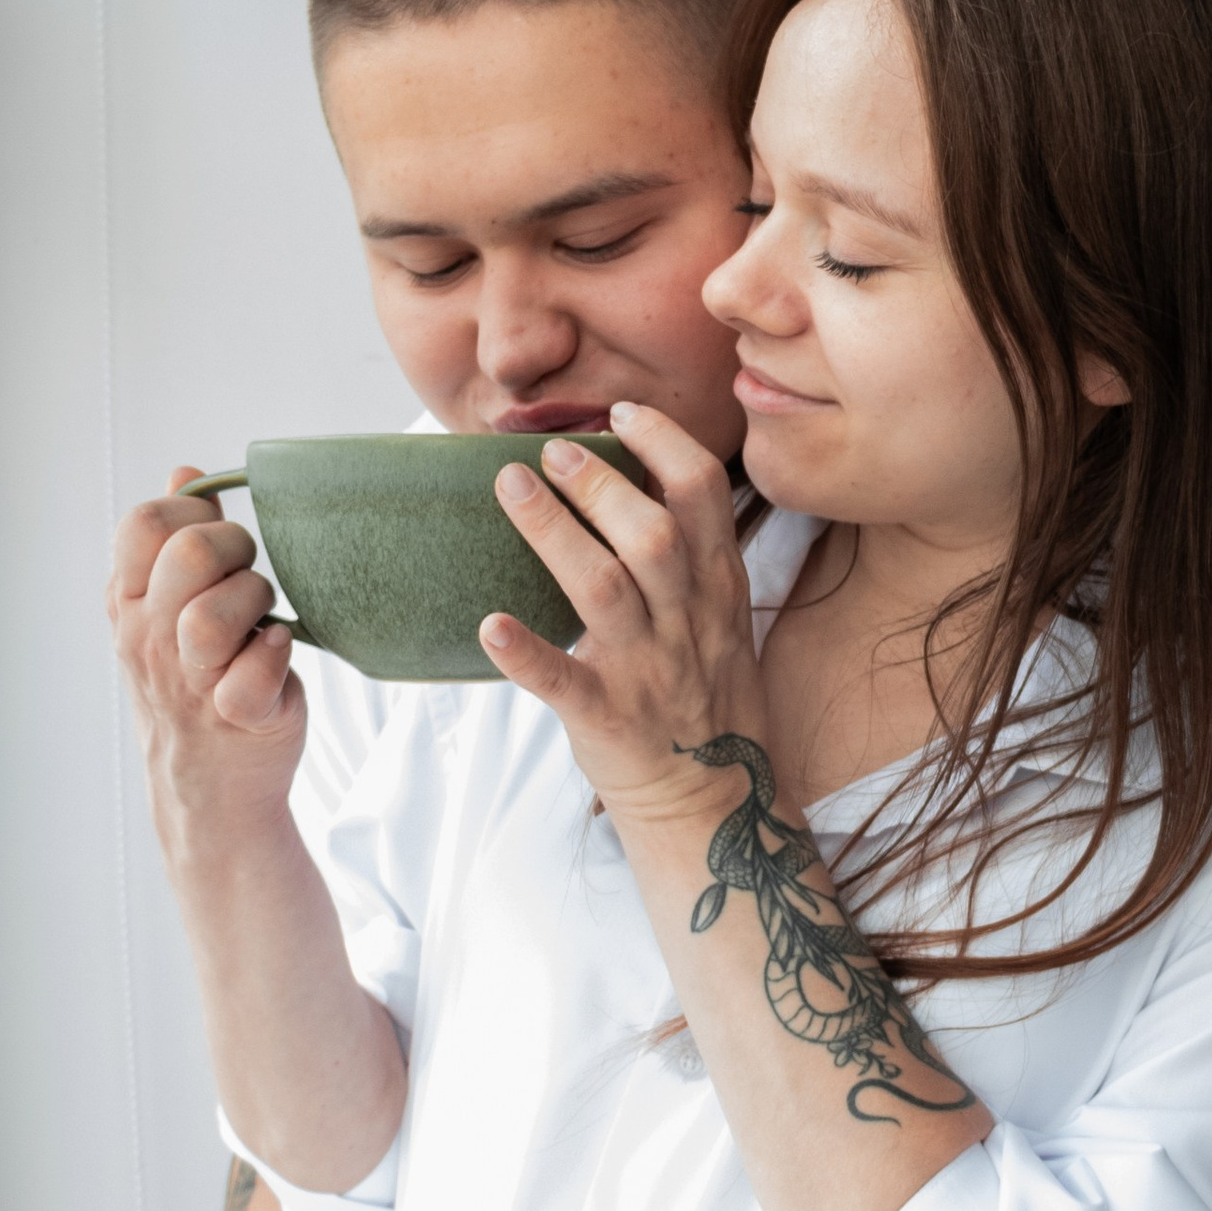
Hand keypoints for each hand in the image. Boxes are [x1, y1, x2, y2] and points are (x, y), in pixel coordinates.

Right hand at [108, 466, 305, 851]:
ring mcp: (190, 682)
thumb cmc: (198, 680)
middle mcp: (149, 639)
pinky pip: (255, 674)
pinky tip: (278, 653)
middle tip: (248, 578)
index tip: (216, 542)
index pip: (143, 524)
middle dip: (236, 550)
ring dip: (256, 602)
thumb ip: (176, 538)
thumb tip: (186, 473)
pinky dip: (276, 656)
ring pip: (215, 615)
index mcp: (129, 603)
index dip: (192, 515)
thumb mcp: (169, 606)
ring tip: (262, 621)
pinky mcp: (239, 717)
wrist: (210, 785)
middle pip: (189, 556)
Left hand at [478, 409, 766, 820]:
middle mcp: (688, 619)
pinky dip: (526, 654)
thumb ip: (692, 549)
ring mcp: (650, 670)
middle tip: (548, 452)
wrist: (713, 798)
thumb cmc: (703, 690)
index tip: (619, 412)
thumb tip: (638, 471)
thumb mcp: (721, 613)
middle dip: (597, 482)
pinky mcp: (609, 718)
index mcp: (718, 584)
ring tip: (510, 488)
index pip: (703, 492)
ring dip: (553, 532)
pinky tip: (490, 626)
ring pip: (603, 589)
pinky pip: (565, 683)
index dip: (662, 442)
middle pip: (649, 533)